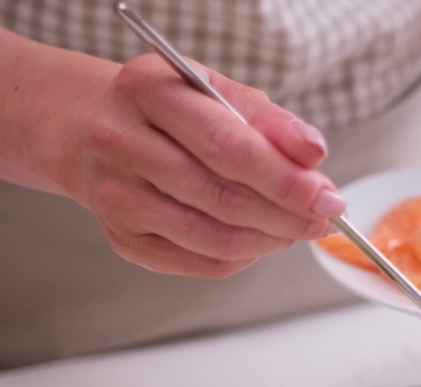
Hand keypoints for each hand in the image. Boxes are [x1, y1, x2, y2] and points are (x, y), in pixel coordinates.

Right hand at [60, 54, 345, 277]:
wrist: (91, 128)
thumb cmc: (170, 110)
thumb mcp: (218, 93)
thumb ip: (270, 122)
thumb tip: (314, 154)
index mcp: (148, 90)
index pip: (230, 148)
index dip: (287, 180)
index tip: (329, 197)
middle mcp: (120, 142)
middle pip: (223, 197)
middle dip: (287, 215)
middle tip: (324, 219)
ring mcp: (115, 196)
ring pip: (213, 237)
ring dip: (270, 240)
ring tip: (297, 229)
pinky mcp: (122, 238)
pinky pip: (200, 262)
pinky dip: (243, 256)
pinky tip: (261, 239)